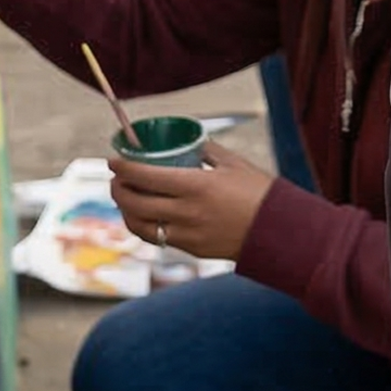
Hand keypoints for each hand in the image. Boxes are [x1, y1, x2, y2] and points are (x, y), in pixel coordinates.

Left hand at [108, 145, 272, 261]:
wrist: (276, 230)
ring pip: (141, 226)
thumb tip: (188, 141)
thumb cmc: (258, 191)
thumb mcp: (232, 162)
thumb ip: (206, 150)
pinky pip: (158, 238)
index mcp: (196, 185)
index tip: (113, 160)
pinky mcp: (191, 249)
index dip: (125, 168)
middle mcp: (186, 212)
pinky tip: (145, 216)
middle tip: (115, 178)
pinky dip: (145, 226)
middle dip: (118, 190)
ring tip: (125, 198)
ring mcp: (187, 234)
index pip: (147, 176)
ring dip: (126, 211)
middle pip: (136, 203)